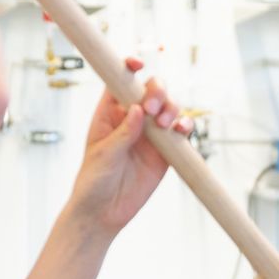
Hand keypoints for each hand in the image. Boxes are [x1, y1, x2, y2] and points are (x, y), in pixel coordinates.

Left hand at [65, 58, 191, 235]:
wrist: (104, 213)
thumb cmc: (93, 181)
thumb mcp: (103, 155)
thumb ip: (122, 132)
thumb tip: (136, 109)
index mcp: (110, 113)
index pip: (120, 81)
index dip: (129, 67)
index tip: (137, 65)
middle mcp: (132, 119)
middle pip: (150, 90)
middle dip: (157, 91)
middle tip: (151, 109)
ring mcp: (150, 134)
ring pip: (169, 108)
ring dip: (171, 108)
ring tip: (164, 124)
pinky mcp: (165, 152)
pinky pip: (180, 133)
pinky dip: (184, 128)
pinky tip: (180, 131)